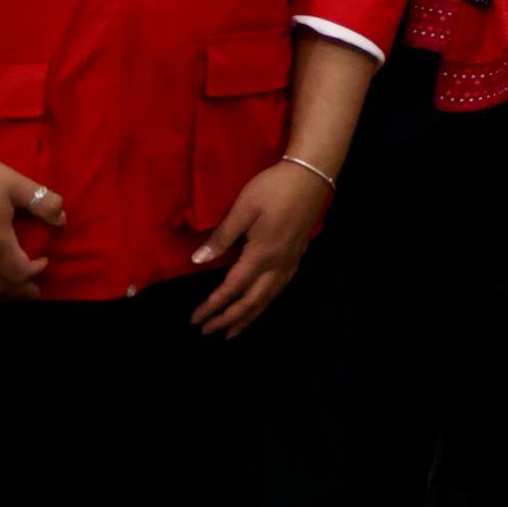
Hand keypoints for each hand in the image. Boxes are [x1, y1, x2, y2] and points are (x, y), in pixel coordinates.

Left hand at [192, 160, 335, 334]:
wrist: (312, 174)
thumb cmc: (274, 187)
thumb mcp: (243, 208)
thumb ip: (222, 236)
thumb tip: (198, 261)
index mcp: (262, 253)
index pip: (233, 288)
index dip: (213, 306)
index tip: (195, 319)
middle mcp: (278, 263)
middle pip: (253, 300)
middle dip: (229, 318)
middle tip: (208, 332)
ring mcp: (291, 260)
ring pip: (269, 297)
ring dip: (249, 316)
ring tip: (232, 331)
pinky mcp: (298, 254)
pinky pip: (280, 287)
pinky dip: (266, 302)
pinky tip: (260, 303)